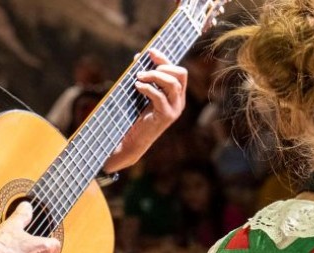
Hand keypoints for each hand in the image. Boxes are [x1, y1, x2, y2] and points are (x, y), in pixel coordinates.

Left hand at [103, 49, 187, 172]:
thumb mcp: (141, 93)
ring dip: (154, 76)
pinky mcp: (166, 116)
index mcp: (176, 94)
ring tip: (137, 77)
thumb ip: (144, 76)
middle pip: (180, 74)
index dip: (164, 59)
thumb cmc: (135, 115)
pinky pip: (160, 96)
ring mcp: (175, 109)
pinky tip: (136, 86)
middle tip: (143, 69)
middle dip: (162, 66)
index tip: (149, 52)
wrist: (133, 139)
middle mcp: (179, 101)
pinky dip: (147, 88)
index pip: (179, 71)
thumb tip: (139, 57)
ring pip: (173, 83)